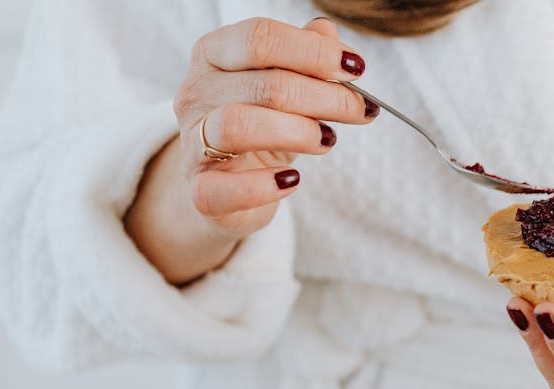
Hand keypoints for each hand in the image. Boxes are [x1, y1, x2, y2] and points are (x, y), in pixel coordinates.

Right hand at [126, 16, 376, 284]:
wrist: (227, 182)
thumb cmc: (262, 125)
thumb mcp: (286, 84)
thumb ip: (305, 56)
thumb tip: (328, 33)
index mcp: (215, 53)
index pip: (260, 39)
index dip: (314, 52)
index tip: (355, 69)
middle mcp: (196, 92)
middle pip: (265, 85)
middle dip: (326, 97)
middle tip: (360, 110)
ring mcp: (192, 142)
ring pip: (239, 127)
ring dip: (299, 133)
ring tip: (328, 140)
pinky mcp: (199, 190)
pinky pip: (224, 188)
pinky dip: (263, 186)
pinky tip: (292, 179)